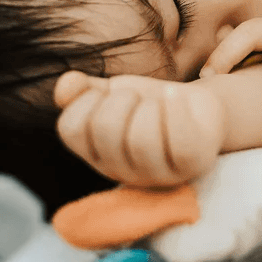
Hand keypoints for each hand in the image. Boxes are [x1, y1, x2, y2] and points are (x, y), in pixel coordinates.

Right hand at [53, 71, 224, 186]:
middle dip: (122, 99)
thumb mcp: (112, 92)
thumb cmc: (149, 103)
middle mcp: (123, 171)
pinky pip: (180, 139)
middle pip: (106, 130)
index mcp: (97, 154)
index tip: (107, 95)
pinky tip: (177, 99)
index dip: (87, 100)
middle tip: (138, 97)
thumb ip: (82, 89)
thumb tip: (65, 87)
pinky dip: (177, 107)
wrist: (196, 107)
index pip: (71, 129)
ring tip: (158, 103)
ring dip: (150, 106)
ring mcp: (158, 174)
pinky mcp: (192, 165)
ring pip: (142, 140)